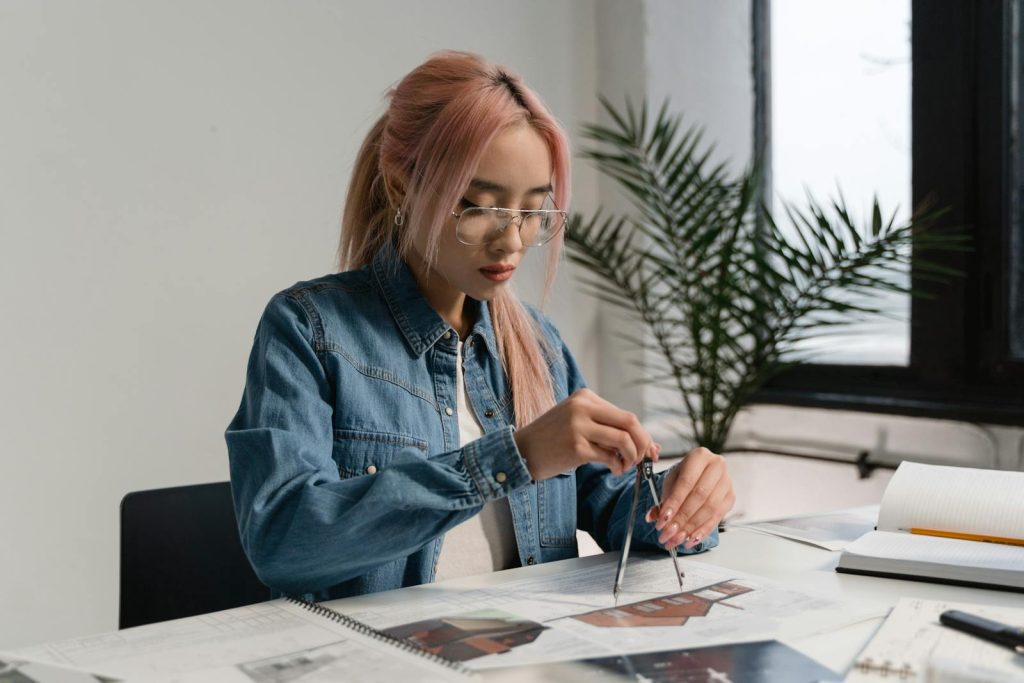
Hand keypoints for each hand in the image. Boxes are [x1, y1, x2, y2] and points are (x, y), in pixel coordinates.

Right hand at [513, 388, 658, 480]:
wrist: (520, 451)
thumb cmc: (552, 439)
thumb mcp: (578, 423)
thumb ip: (608, 428)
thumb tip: (649, 443)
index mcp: (585, 397)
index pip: (626, 415)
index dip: (643, 434)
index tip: (649, 450)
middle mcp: (582, 407)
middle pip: (630, 423)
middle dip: (642, 444)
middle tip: (641, 460)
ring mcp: (578, 426)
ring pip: (623, 440)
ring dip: (631, 457)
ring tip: (624, 466)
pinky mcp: (575, 447)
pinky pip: (608, 457)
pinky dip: (616, 466)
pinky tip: (612, 470)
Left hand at [647, 447, 733, 549]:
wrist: (701, 473)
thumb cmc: (685, 476)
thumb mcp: (670, 482)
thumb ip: (661, 499)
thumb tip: (652, 517)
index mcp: (699, 456)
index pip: (686, 482)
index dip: (674, 503)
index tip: (662, 520)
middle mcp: (717, 466)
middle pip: (700, 497)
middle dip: (682, 518)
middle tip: (668, 533)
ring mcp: (727, 482)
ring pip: (710, 509)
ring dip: (691, 528)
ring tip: (676, 539)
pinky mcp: (731, 498)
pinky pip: (717, 518)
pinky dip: (702, 531)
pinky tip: (690, 540)